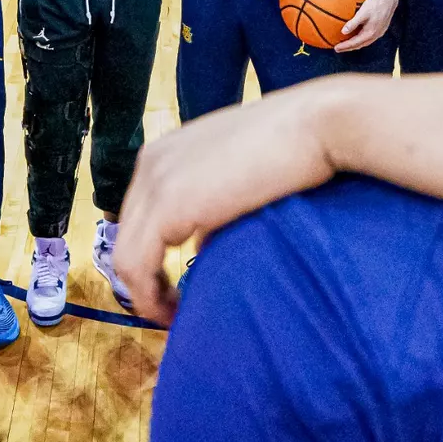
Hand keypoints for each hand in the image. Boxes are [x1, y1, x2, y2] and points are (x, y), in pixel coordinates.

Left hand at [116, 81, 343, 324]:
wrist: (316, 125)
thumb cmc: (293, 147)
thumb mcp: (237, 175)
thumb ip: (212, 203)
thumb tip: (202, 242)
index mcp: (164, 153)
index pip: (140, 216)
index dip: (153, 255)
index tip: (177, 286)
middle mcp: (150, 163)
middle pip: (128, 235)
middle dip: (146, 277)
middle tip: (175, 309)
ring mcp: (155, 182)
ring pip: (125, 256)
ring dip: (146, 294)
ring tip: (176, 316)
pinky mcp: (168, 206)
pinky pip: (137, 265)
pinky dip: (150, 296)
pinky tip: (176, 312)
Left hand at [335, 0, 398, 51]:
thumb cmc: (375, 4)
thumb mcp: (363, 13)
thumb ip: (353, 23)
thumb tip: (343, 31)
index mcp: (370, 33)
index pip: (355, 43)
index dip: (345, 46)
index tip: (336, 48)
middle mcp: (375, 35)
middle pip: (359, 45)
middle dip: (348, 48)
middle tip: (338, 49)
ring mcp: (379, 33)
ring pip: (364, 42)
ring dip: (354, 44)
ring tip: (346, 45)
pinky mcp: (380, 29)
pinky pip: (368, 38)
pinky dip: (360, 39)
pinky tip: (356, 36)